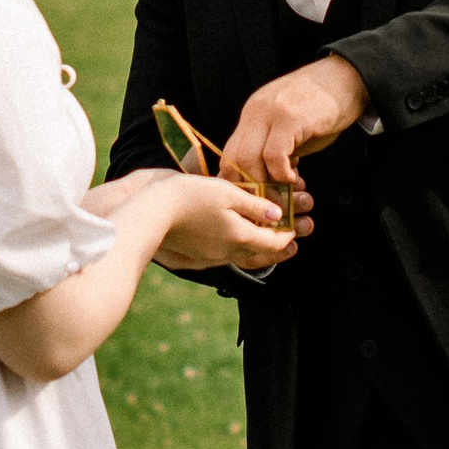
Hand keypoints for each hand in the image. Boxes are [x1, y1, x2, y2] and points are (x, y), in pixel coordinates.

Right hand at [162, 172, 297, 272]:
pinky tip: (237, 240)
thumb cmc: (192, 196)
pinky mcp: (197, 255)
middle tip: (292, 244)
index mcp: (240, 236)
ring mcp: (211, 255)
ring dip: (258, 249)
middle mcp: (228, 251)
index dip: (287, 237)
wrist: (154, 211)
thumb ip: (255, 205)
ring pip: (242, 255)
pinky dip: (239, 248)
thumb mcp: (228, 193)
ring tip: (266, 241)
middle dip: (277, 248)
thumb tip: (278, 215)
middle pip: (259, 253)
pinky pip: (226, 255)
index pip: (272, 242)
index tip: (295, 230)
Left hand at [221, 53, 367, 206]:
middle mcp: (255, 112)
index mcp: (252, 115)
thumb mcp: (288, 125)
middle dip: (250, 188)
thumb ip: (273, 147)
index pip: (229, 155)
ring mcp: (271, 114)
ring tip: (285, 191)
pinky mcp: (290, 119)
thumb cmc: (321, 105)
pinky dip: (282, 175)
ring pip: (249, 160)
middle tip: (269, 200)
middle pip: (233, 160)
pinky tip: (295, 178)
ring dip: (266, 185)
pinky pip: (274, 156)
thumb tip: (265, 181)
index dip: (239, 182)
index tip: (256, 198)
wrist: (347, 78)